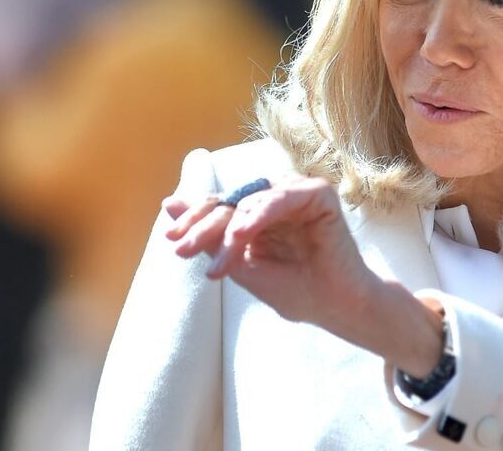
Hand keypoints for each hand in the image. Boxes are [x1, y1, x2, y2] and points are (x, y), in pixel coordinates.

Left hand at [163, 176, 375, 328]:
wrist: (334, 308)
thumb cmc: (292, 290)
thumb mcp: (239, 265)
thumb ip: (210, 237)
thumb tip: (169, 204)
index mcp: (258, 213)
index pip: (221, 205)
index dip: (194, 220)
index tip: (173, 243)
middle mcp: (276, 198)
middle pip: (232, 201)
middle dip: (204, 226)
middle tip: (183, 249)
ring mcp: (298, 195)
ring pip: (253, 199)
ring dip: (231, 228)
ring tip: (221, 258)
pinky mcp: (320, 196)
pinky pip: (284, 197)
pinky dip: (261, 213)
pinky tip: (243, 233)